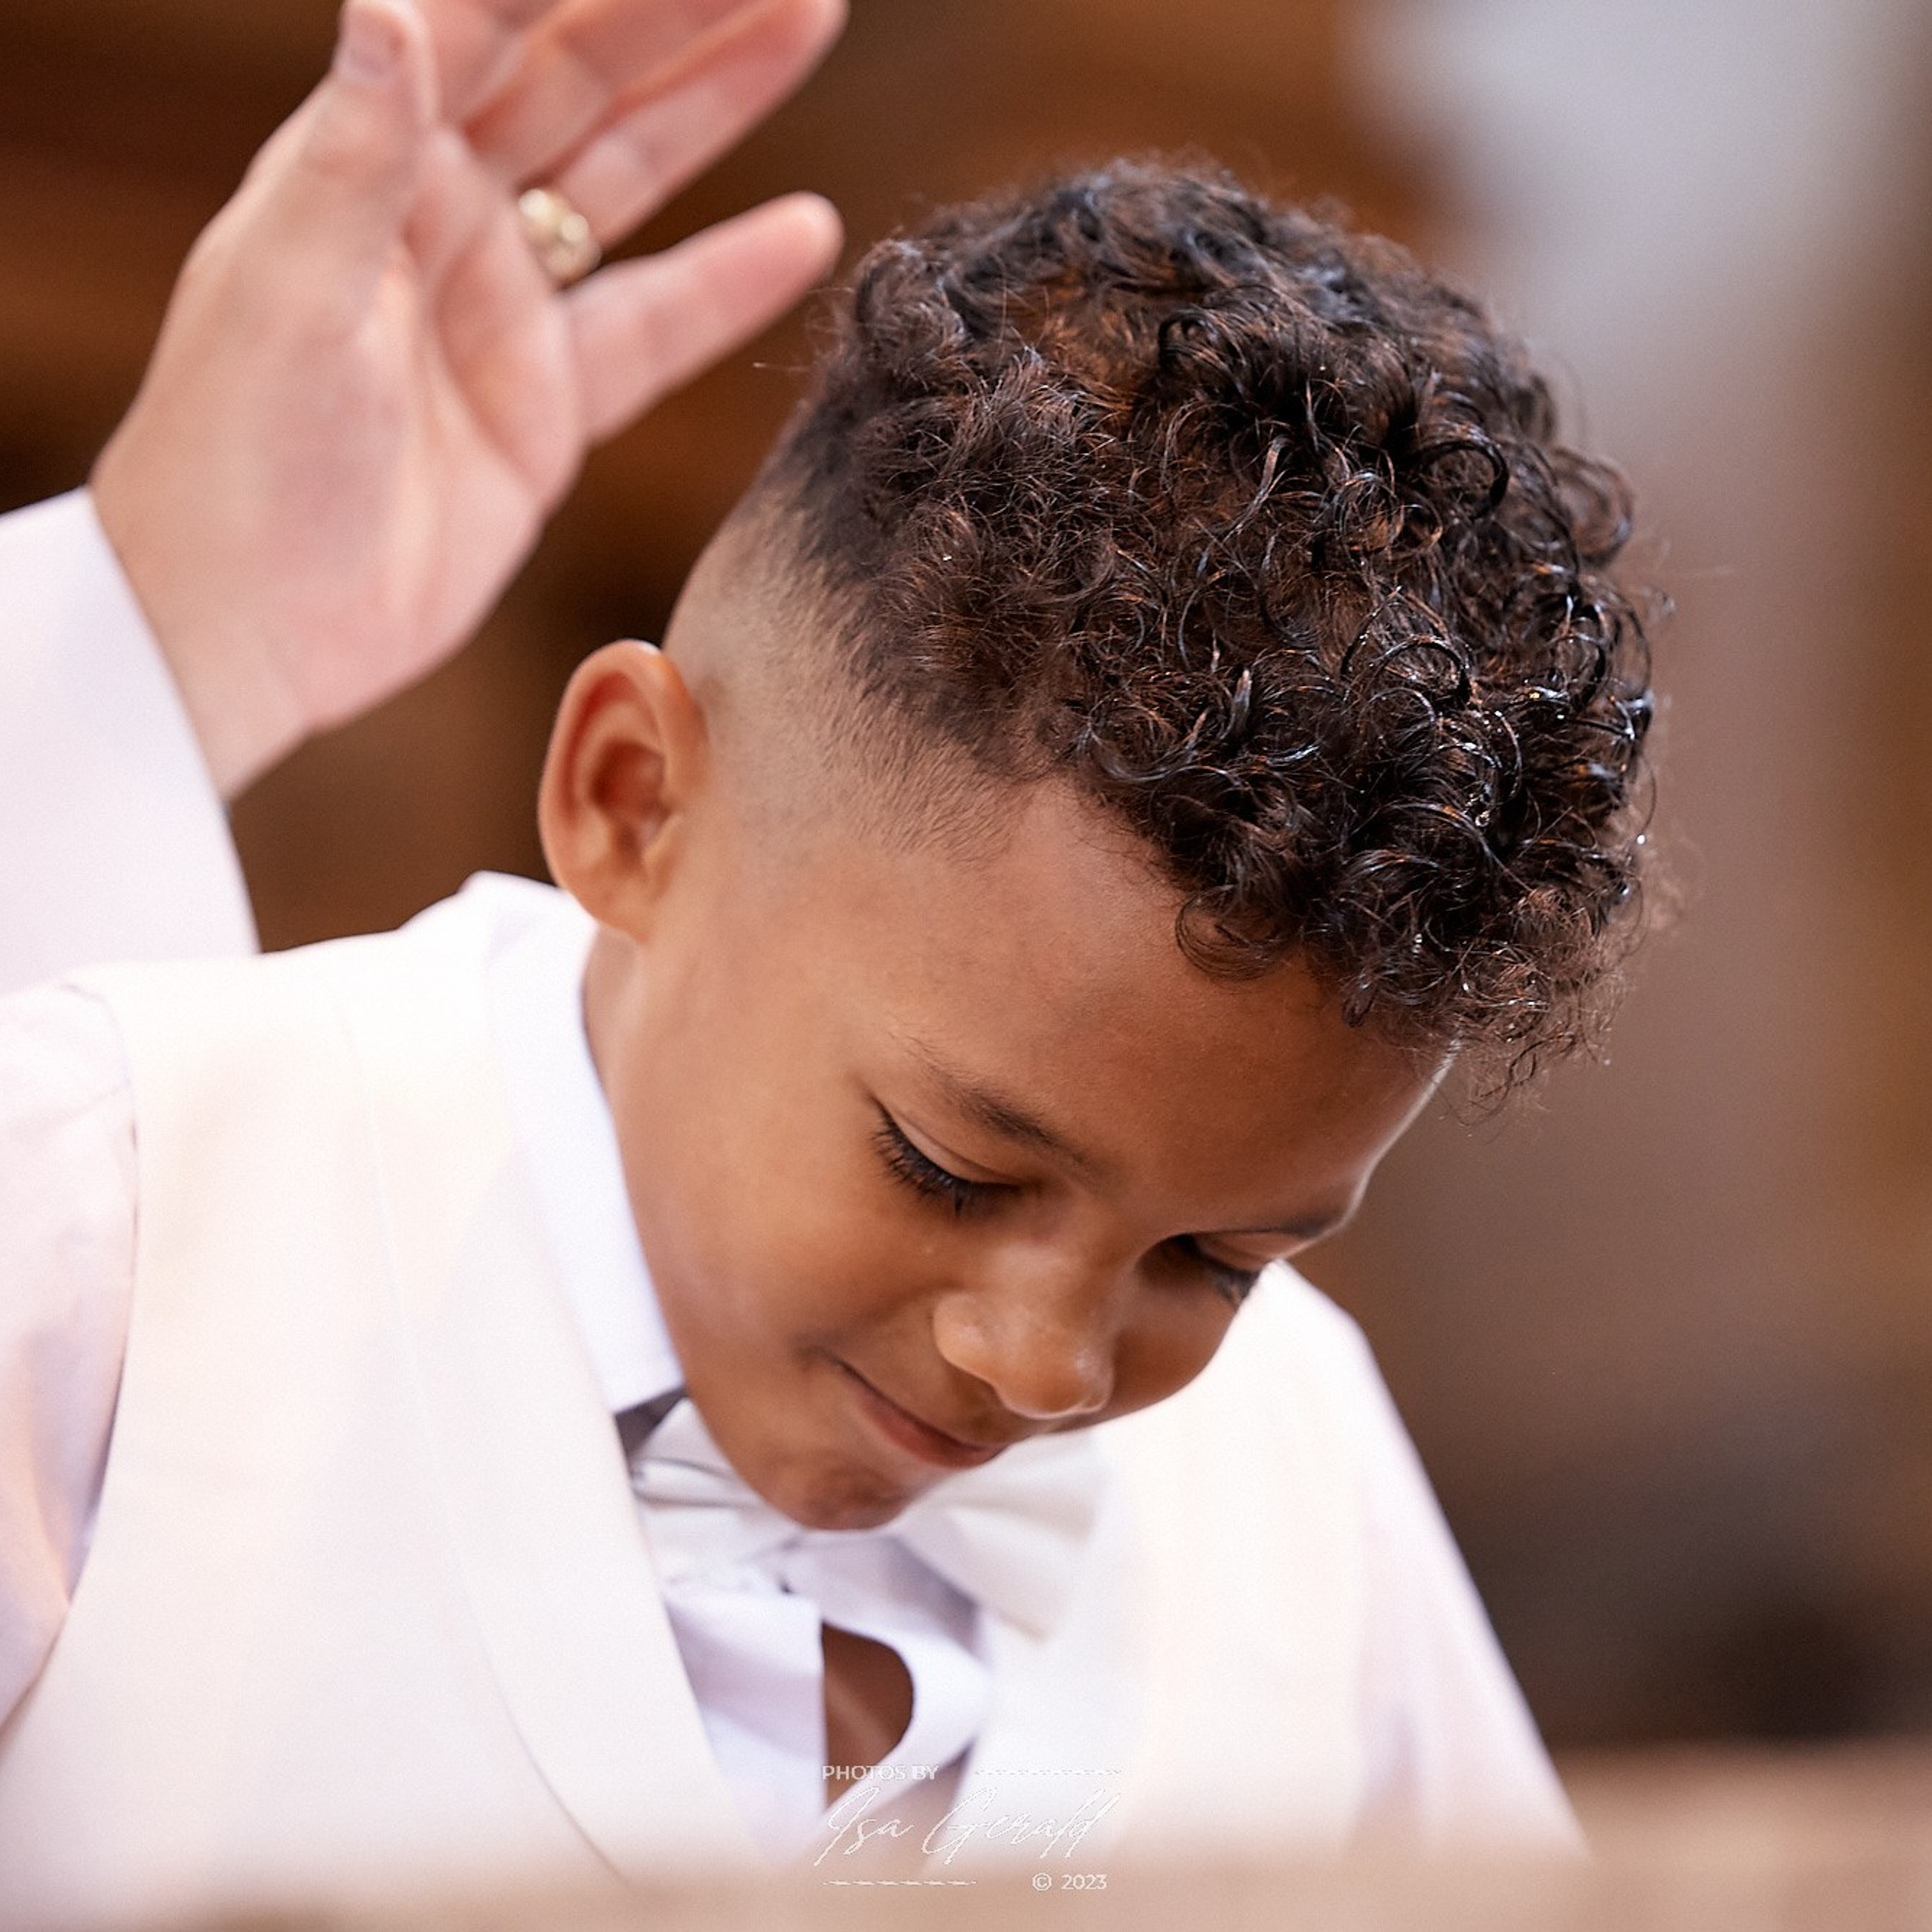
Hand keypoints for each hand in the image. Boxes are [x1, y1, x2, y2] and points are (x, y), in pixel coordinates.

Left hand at [91, 0, 843, 796]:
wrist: (251, 623)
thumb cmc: (234, 454)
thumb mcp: (286, 295)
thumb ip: (350, 157)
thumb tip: (390, 13)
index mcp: (369, 163)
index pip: (489, 26)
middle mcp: (442, 218)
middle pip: (578, 83)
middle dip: (679, 18)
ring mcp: (502, 311)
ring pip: (627, 181)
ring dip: (717, 108)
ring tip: (808, 29)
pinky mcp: (547, 407)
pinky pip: (655, 328)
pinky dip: (729, 284)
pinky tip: (804, 232)